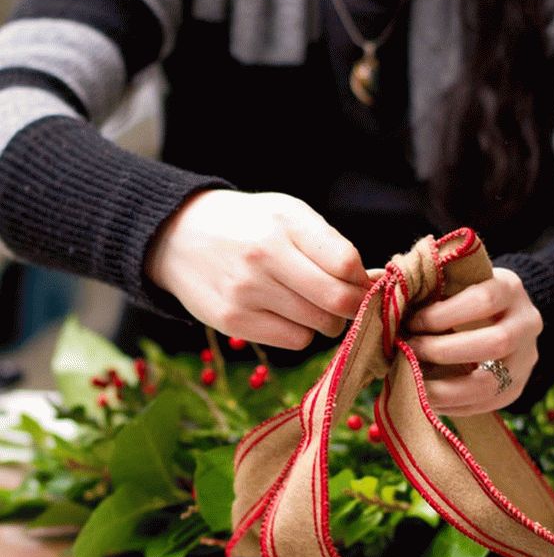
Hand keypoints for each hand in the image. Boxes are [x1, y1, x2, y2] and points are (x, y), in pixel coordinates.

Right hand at [144, 189, 371, 349]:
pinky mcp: (232, 320)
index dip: (363, 278)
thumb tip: (372, 283)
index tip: (361, 280)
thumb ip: (332, 245)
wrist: (179, 236)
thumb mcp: (289, 215)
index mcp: (283, 223)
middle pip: (338, 301)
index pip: (347, 264)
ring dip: (326, 319)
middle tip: (345, 299)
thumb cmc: (249, 225)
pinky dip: (301, 332)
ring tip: (307, 301)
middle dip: (353, 305)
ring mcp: (245, 291)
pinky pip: (294, 341)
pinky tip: (285, 313)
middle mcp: (263, 256)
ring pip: (319, 325)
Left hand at [404, 268, 542, 416]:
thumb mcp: (452, 281)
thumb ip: (426, 285)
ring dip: (445, 388)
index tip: (411, 322)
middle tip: (408, 352)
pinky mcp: (517, 387)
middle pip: (494, 343)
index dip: (443, 314)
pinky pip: (487, 404)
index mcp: (510, 288)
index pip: (483, 299)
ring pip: (491, 382)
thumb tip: (387, 290)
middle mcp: (527, 323)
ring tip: (412, 381)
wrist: (498, 315)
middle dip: (443, 352)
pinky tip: (426, 399)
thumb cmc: (461, 294)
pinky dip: (452, 405)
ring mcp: (527, 359)